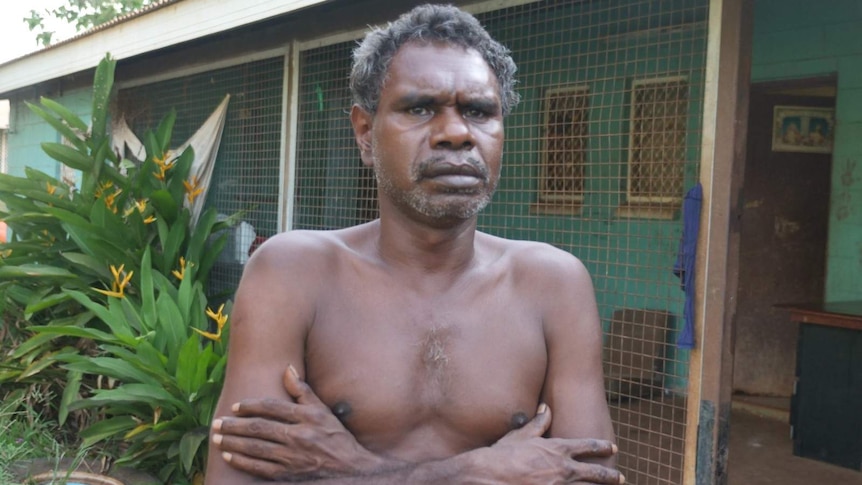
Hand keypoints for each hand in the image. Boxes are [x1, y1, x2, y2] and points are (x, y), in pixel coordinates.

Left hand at [211, 365, 388, 480]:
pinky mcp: (289, 475)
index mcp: (308, 418)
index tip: (235, 406)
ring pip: (255, 448)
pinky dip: (243, 462)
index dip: (251, 406)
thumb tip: (287, 369)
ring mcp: (293, 458)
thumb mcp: (324, 411)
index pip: (272, 408)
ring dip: (233, 443)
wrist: (351, 470)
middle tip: (216, 423)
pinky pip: (260, 468)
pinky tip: (230, 457)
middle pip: (259, 428)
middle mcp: (299, 437)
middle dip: (234, 426)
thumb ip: (303, 391)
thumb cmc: (336, 437)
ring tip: (217, 438)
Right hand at [470, 404, 623, 484]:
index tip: (612, 448)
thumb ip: (538, 423)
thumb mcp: (521, 435)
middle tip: (620, 478)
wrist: (488, 475)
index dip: (601, 447)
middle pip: (594, 473)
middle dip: (609, 476)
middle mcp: (563, 470)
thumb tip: (547, 408)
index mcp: (557, 450)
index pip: (587, 446)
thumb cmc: (502, 455)